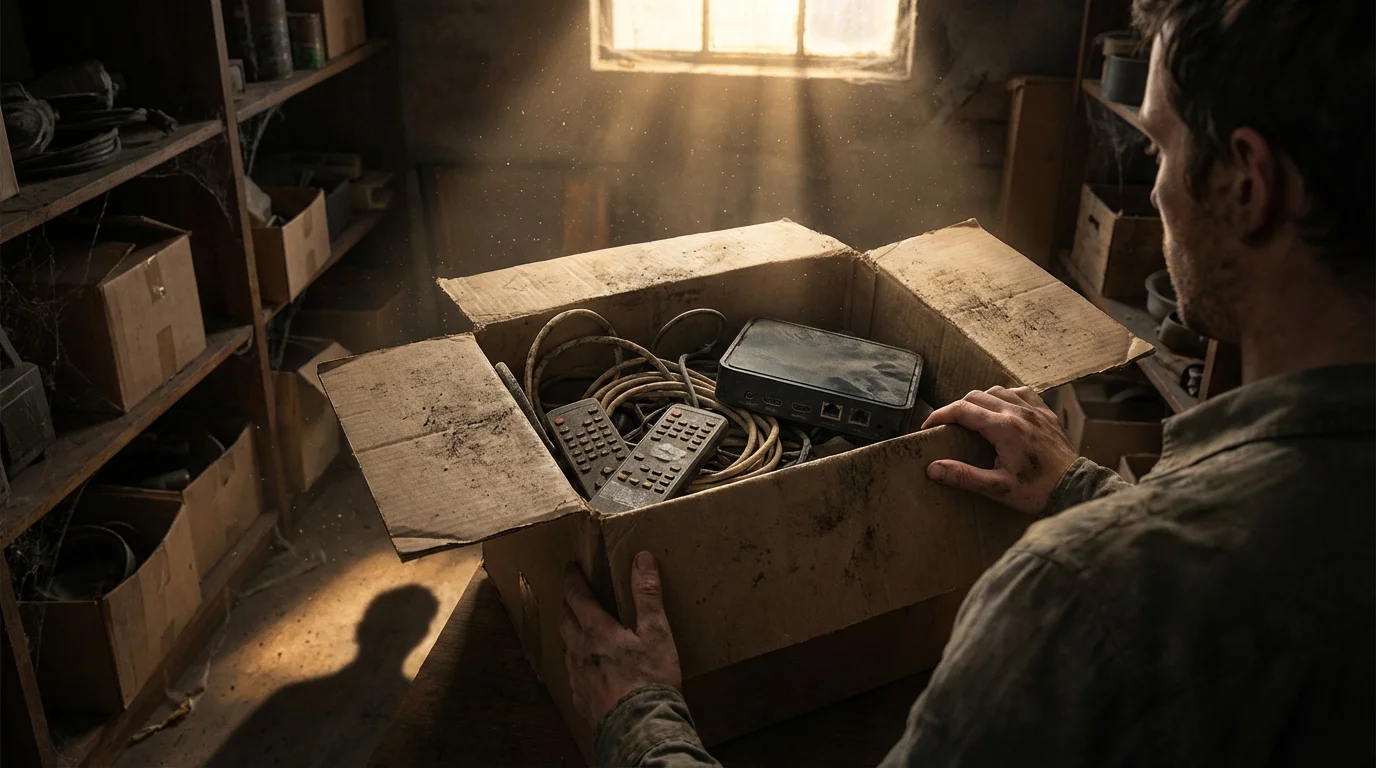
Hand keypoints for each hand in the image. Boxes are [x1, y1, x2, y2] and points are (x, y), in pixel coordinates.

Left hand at [561, 551, 681, 727]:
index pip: (577, 597)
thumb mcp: (656, 633)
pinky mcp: (581, 699)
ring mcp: (578, 677)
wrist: (640, 727)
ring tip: (575, 628)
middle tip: (570, 595)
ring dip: (569, 633)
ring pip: (566, 647)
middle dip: (566, 604)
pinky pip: (573, 674)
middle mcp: (580, 651)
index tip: (569, 567)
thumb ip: (647, 595)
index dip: (573, 580)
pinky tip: (584, 668)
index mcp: (597, 631)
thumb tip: (641, 558)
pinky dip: (576, 662)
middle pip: (565, 621)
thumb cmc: (650, 678)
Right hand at [921, 386, 1077, 515]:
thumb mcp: (997, 488)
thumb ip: (964, 476)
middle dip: (956, 408)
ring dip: (980, 400)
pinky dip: (1006, 396)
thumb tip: (933, 468)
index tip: (928, 426)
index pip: (962, 410)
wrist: (1074, 488)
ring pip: (997, 390)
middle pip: (976, 396)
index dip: (940, 415)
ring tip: (972, 418)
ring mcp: (1034, 410)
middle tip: (947, 426)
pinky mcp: (1046, 413)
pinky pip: (1021, 392)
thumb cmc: (1037, 490)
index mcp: (1004, 428)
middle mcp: (1018, 412)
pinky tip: (1003, 408)